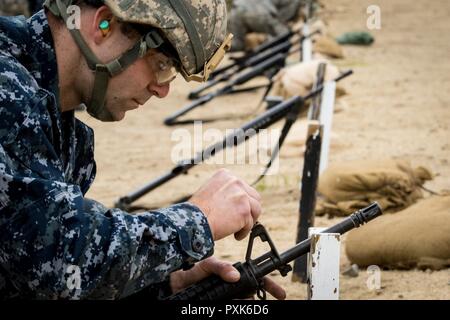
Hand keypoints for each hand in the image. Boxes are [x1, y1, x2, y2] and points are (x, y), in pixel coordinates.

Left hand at [170, 257, 285, 299]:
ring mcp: (227, 297)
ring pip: (244, 301)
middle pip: (254, 292)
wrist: (175, 282)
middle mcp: (232, 287)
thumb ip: (220, 268)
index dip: (267, 284)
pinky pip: (232, 304)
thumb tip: (235, 275)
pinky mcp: (220, 302)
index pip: (254, 278)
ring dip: (249, 301)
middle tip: (279, 297)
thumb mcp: (206, 266)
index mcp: (232, 274)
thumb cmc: (191, 272)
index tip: (278, 291)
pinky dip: (238, 305)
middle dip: (265, 293)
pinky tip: (241, 303)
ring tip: (249, 301)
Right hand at [189, 169, 261, 240]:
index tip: (237, 209)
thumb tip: (237, 202)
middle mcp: (235, 182)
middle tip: (242, 220)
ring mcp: (241, 196)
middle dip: (249, 209)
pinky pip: (250, 223)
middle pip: (254, 196)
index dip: (241, 200)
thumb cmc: (196, 211)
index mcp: (225, 175)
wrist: (192, 221)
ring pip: (256, 209)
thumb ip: (225, 193)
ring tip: (238, 229)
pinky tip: (235, 235)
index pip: (242, 187)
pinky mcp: (245, 210)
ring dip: (248, 220)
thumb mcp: (210, 192)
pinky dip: (244, 231)